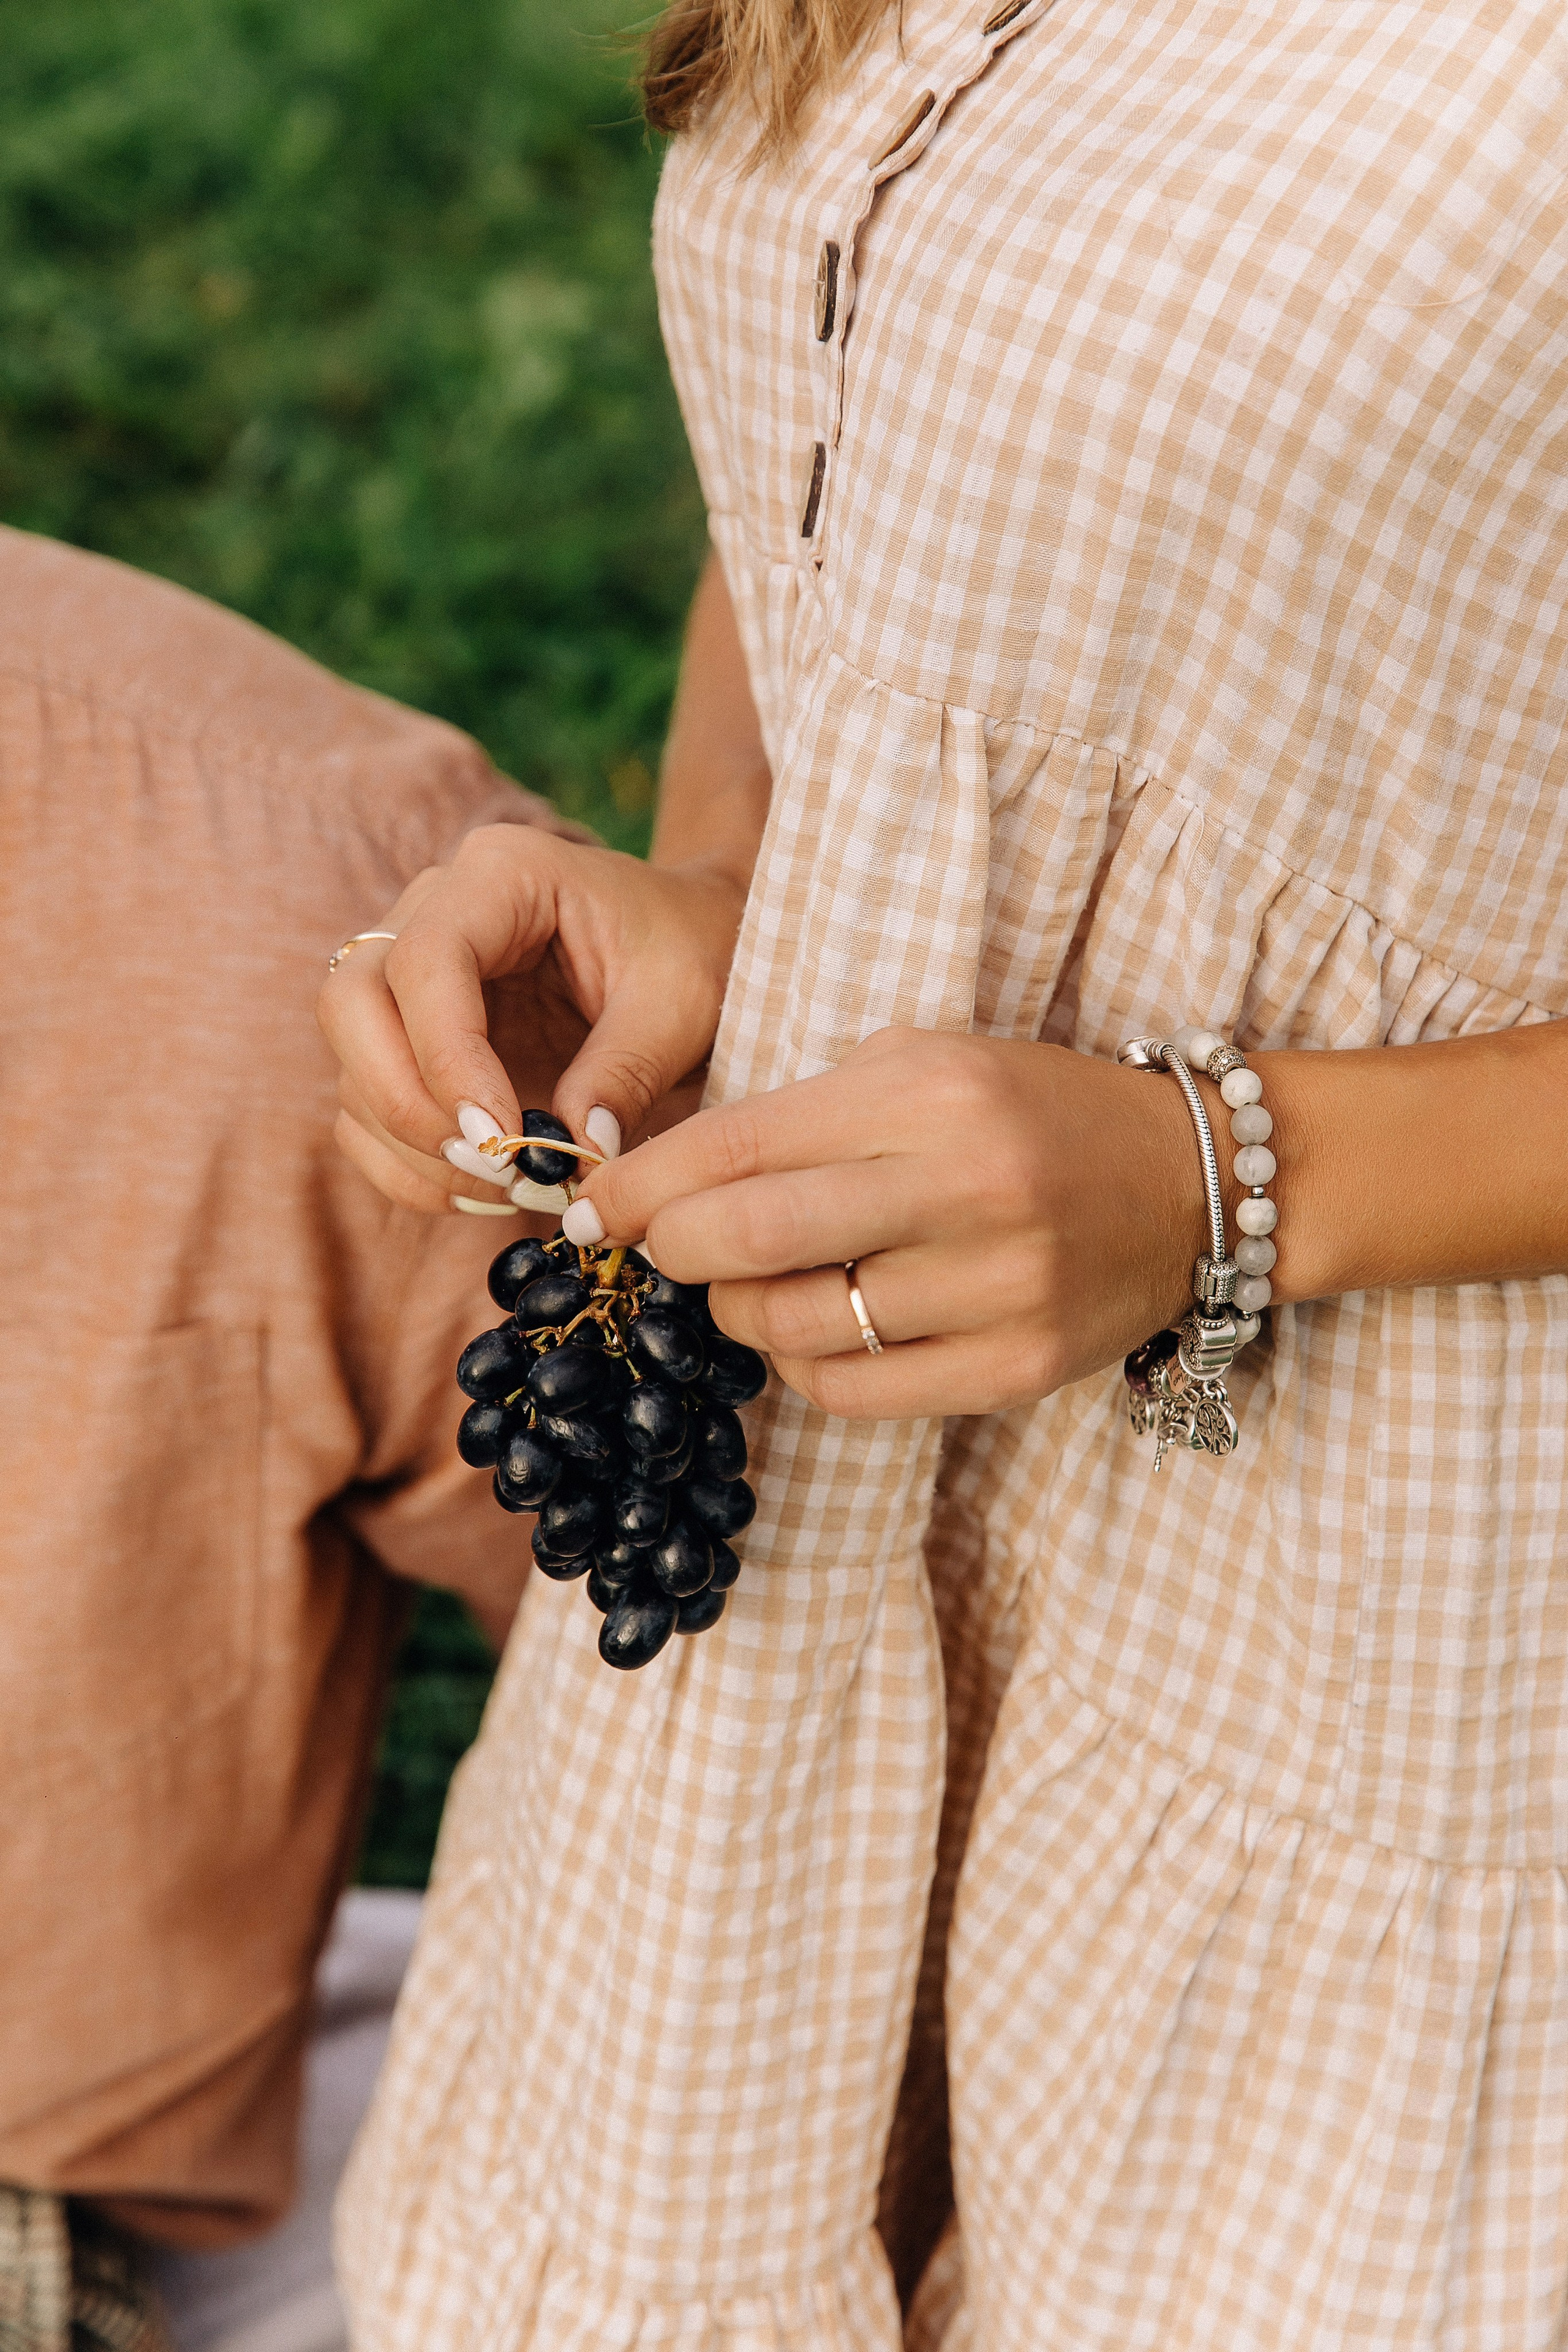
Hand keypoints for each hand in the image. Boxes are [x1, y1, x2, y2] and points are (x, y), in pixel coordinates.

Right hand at [316, 827, 744, 1212]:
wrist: (696, 947)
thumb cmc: (694, 952)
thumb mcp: (682, 1003)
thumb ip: (626, 1072)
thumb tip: (573, 1154)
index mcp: (502, 874)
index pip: (426, 960)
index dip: (447, 1057)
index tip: (500, 1138)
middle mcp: (434, 911)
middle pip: (350, 1001)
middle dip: (403, 1101)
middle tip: (487, 1167)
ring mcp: (411, 975)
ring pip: (350, 1063)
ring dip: (407, 1145)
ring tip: (501, 1189)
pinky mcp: (412, 1038)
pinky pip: (367, 1108)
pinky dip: (406, 1166)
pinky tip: (477, 1193)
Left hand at [560, 1027, 1205, 1417]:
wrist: (1185, 1181)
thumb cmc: (1022, 1112)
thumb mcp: (916, 1067)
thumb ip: (797, 1119)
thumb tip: (655, 1185)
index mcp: (927, 1092)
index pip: (737, 1144)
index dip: (640, 1185)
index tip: (594, 1206)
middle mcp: (962, 1187)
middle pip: (747, 1239)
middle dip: (673, 1250)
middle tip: (660, 1249)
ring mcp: (994, 1288)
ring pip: (791, 1327)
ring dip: (738, 1311)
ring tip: (752, 1282)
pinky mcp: (1013, 1369)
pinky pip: (853, 1391)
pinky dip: (805, 1364)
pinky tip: (820, 1326)